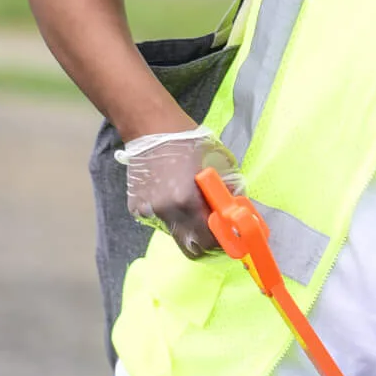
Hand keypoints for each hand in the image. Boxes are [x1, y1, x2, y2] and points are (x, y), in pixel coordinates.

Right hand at [116, 127, 242, 259]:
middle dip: (206, 241)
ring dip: (188, 225)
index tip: (230, 234)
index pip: (208, 240)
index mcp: (187, 201)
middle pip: (190, 246)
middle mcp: (166, 211)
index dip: (222, 240)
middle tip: (215, 229)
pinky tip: (172, 192)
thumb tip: (237, 210)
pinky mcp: (137, 208)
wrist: (152, 128)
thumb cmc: (190, 141)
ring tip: (191, 201)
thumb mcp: (220, 162)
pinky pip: (161, 220)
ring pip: (175, 233)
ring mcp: (149, 211)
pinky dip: (172, 213)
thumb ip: (229, 190)